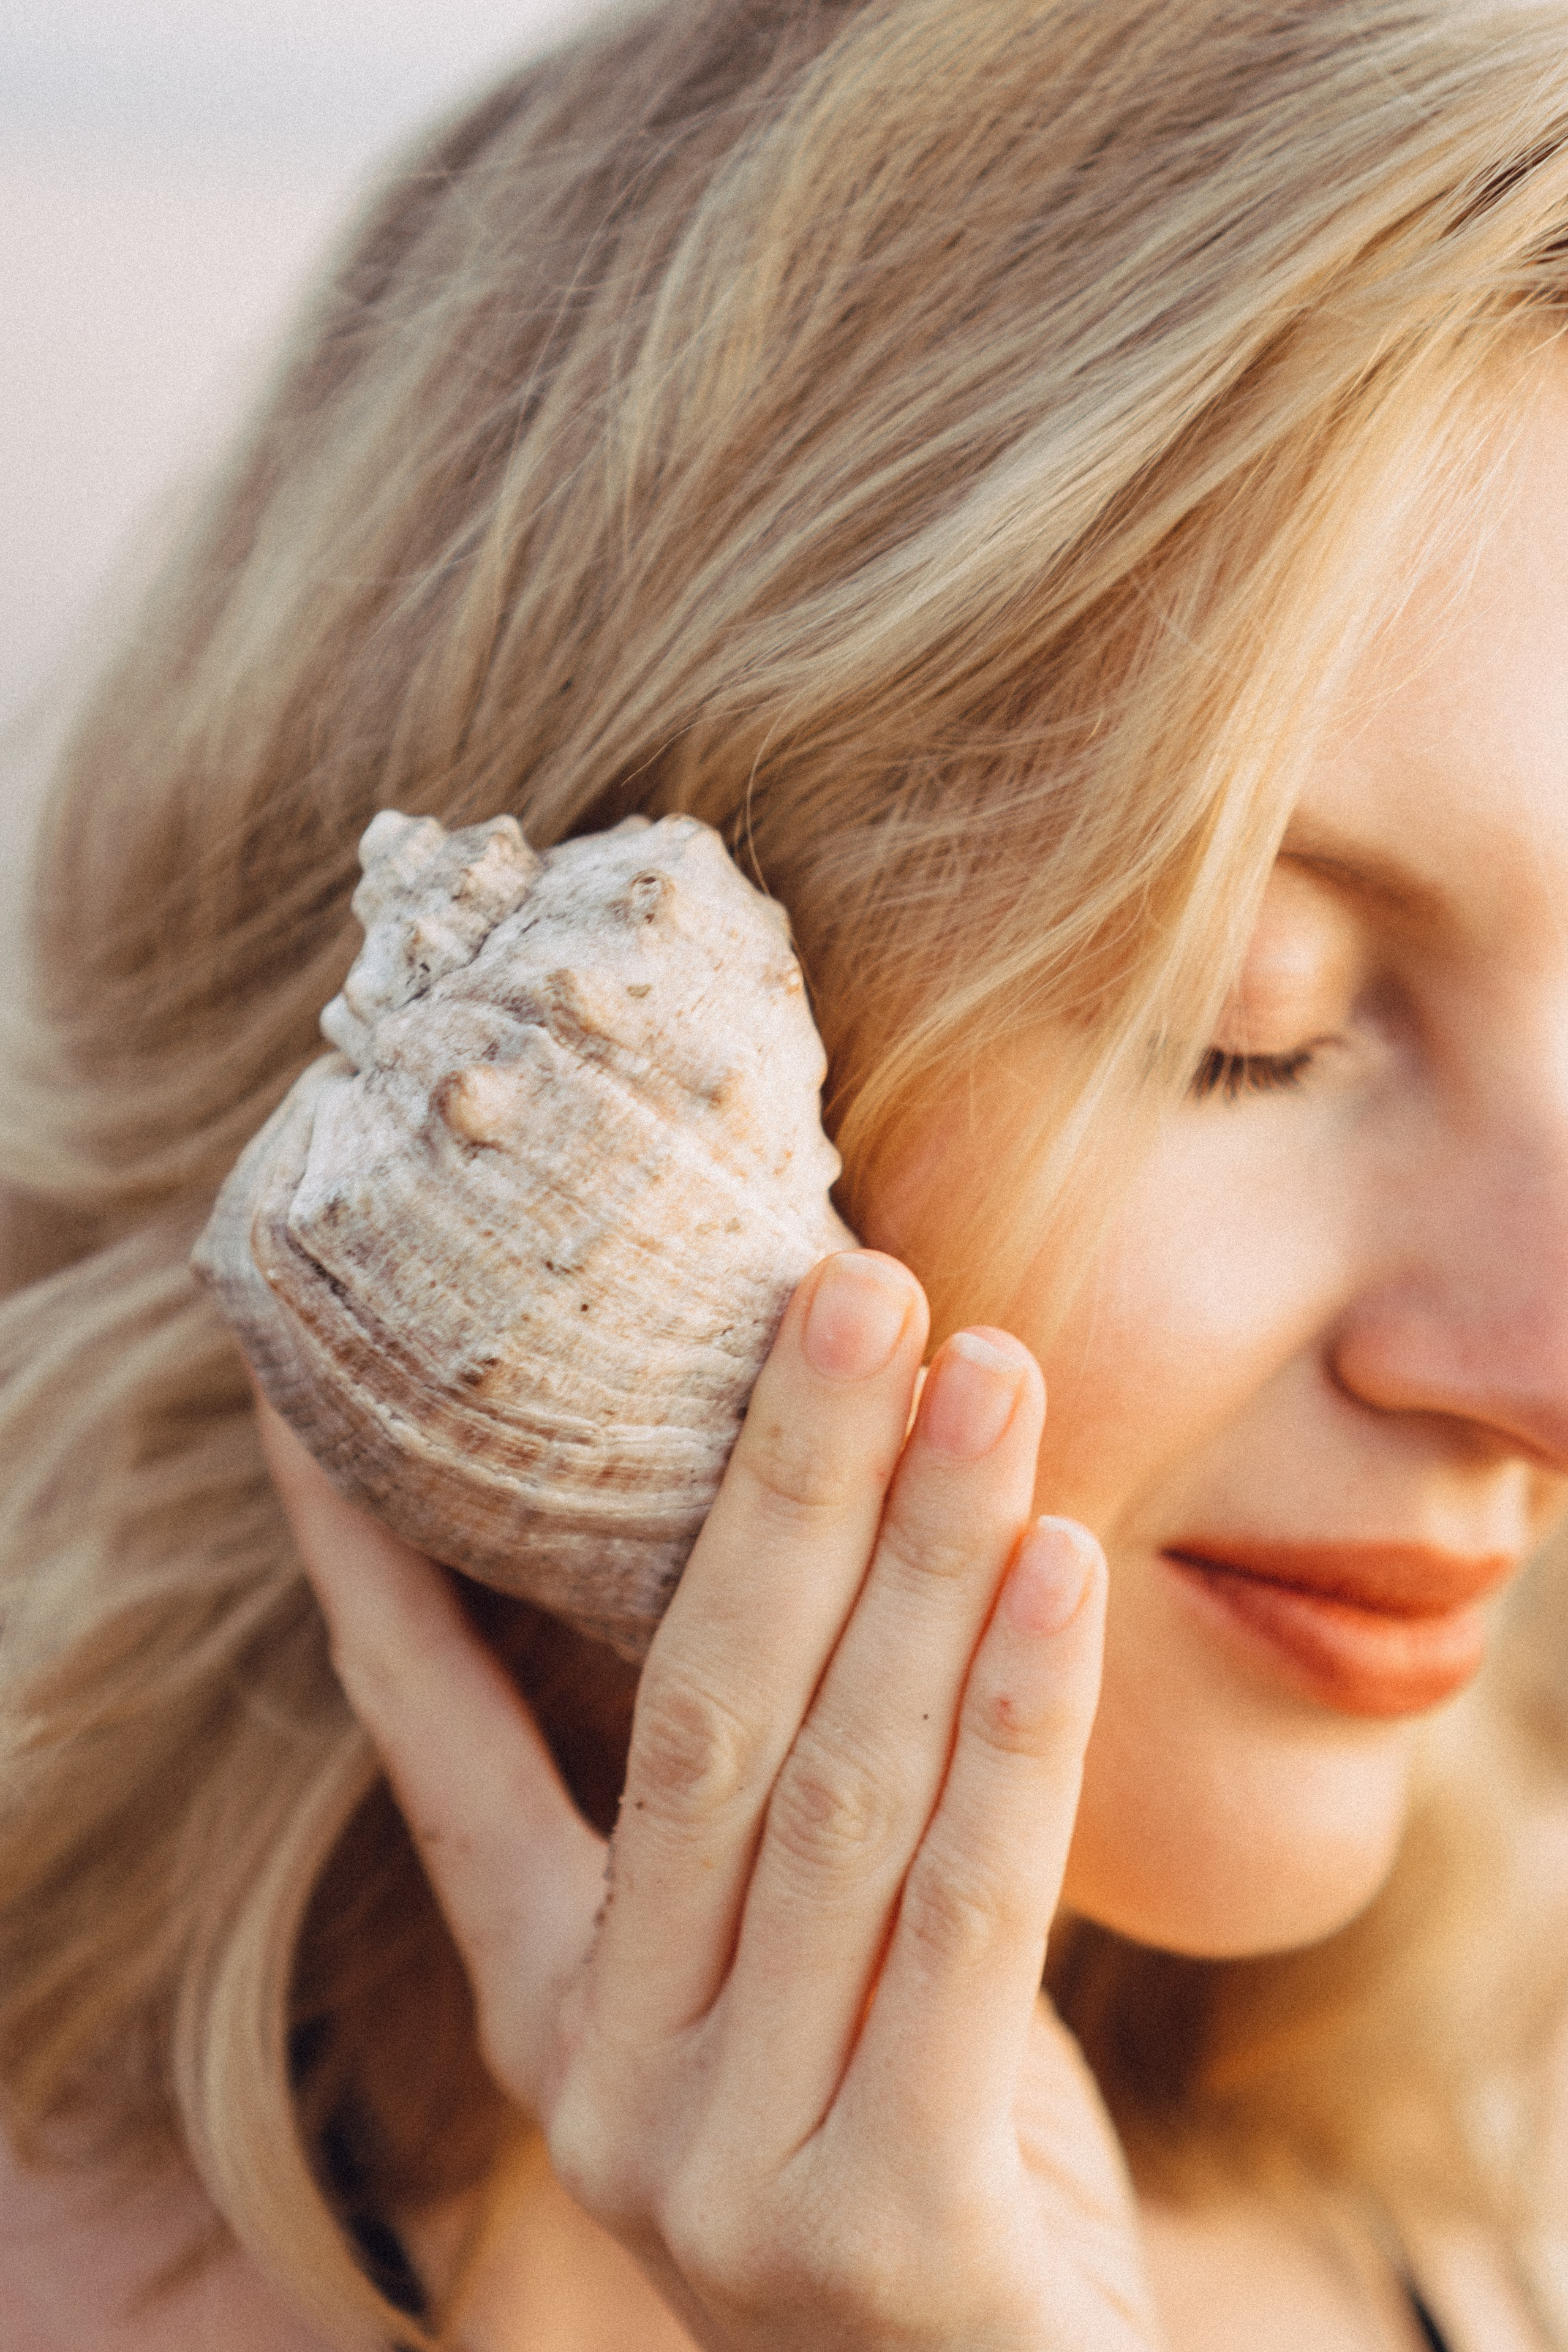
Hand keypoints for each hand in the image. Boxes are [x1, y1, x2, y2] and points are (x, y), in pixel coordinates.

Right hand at [258, 1251, 1162, 2349]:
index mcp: (559, 2012)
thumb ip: (797, 1803)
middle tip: (849, 1281)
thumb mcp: (811, 1973)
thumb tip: (829, 1515)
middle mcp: (610, 2086)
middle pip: (693, 1715)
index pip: (434, 1751)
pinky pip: (970, 1910)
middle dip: (777, 1479)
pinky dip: (1021, 1719)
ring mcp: (730, 2170)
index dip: (378, 1571)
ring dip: (922, 1554)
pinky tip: (1062, 1564)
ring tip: (986, 1370)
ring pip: (839, 1788)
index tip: (320, 1401)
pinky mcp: (888, 2231)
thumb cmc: (920, 2147)